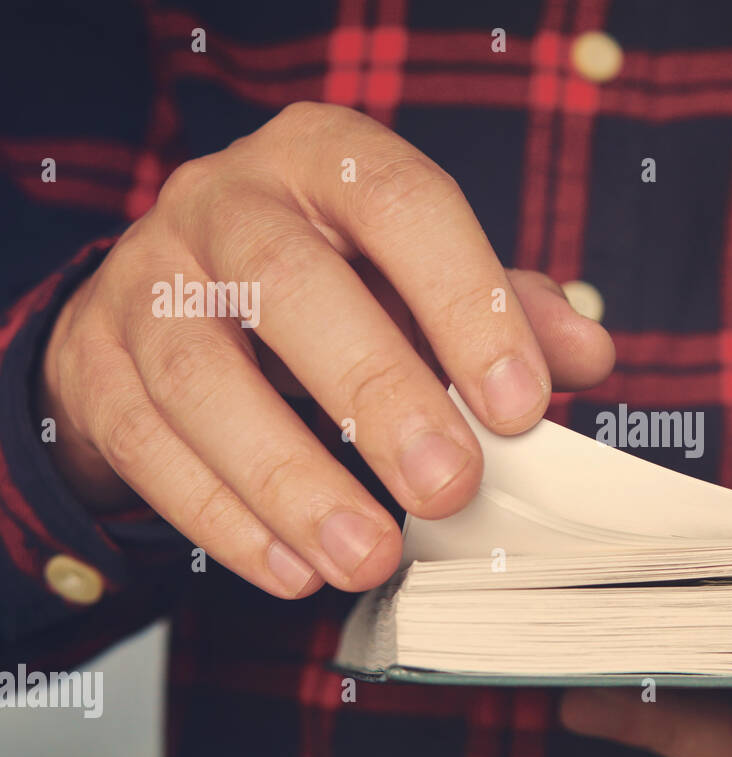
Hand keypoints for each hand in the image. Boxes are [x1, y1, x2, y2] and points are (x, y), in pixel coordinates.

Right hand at [38, 102, 613, 598]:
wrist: (178, 297)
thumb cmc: (335, 287)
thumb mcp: (422, 278)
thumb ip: (506, 307)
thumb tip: (588, 355)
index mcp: (325, 160)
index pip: (401, 202)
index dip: (466, 301)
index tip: (521, 408)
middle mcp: (225, 202)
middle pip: (289, 285)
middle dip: (377, 393)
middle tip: (449, 490)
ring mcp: (145, 280)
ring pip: (203, 378)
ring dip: (293, 480)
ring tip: (370, 556)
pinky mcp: (92, 363)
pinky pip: (148, 446)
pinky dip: (223, 518)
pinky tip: (292, 570)